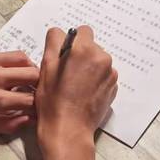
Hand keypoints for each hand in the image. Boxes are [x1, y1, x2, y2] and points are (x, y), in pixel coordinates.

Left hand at [0, 42, 38, 134]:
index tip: (37, 106)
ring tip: (21, 76)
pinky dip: (2, 62)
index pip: (31, 99)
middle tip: (33, 89)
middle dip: (38, 82)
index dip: (38, 104)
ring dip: (26, 67)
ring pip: (21, 57)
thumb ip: (3, 125)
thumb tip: (26, 120)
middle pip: (33, 73)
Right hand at [35, 26, 117, 152]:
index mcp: (84, 50)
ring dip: (88, 68)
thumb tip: (59, 33)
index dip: (72, 42)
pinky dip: (95, 80)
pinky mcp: (113, 87)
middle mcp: (102, 58)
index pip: (83, 31)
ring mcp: (110, 74)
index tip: (64, 55)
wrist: (68, 129)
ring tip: (74, 85)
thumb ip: (54, 41)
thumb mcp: (46, 66)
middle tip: (66, 73)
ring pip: (97, 61)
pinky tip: (82, 93)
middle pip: (91, 46)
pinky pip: (103, 76)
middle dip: (80, 55)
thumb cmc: (54, 100)